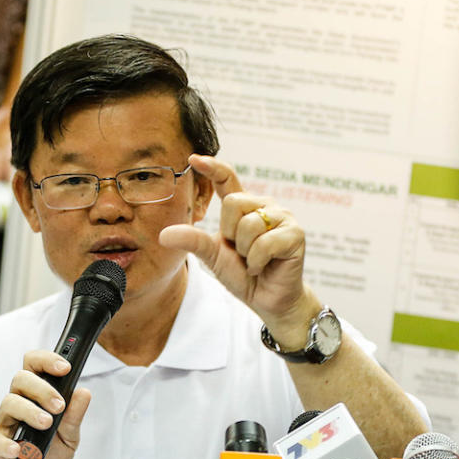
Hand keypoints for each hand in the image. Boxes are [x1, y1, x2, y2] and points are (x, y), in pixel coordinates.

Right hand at [0, 350, 90, 458]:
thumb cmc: (44, 453)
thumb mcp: (68, 437)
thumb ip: (75, 416)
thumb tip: (84, 392)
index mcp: (35, 396)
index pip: (34, 366)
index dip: (47, 360)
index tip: (65, 368)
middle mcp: (17, 404)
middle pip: (21, 378)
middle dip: (43, 389)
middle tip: (59, 406)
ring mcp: (4, 423)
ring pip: (10, 403)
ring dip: (31, 411)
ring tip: (47, 424)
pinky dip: (8, 443)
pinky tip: (20, 449)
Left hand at [159, 154, 317, 339]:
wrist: (267, 299)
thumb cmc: (243, 274)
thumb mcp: (212, 255)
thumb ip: (193, 241)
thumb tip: (163, 234)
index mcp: (244, 207)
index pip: (228, 179)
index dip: (213, 167)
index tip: (194, 159)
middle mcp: (265, 206)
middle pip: (234, 203)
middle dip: (231, 234)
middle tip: (241, 251)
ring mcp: (283, 217)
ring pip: (249, 225)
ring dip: (245, 252)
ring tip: (254, 260)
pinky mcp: (295, 234)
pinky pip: (264, 243)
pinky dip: (257, 262)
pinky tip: (263, 267)